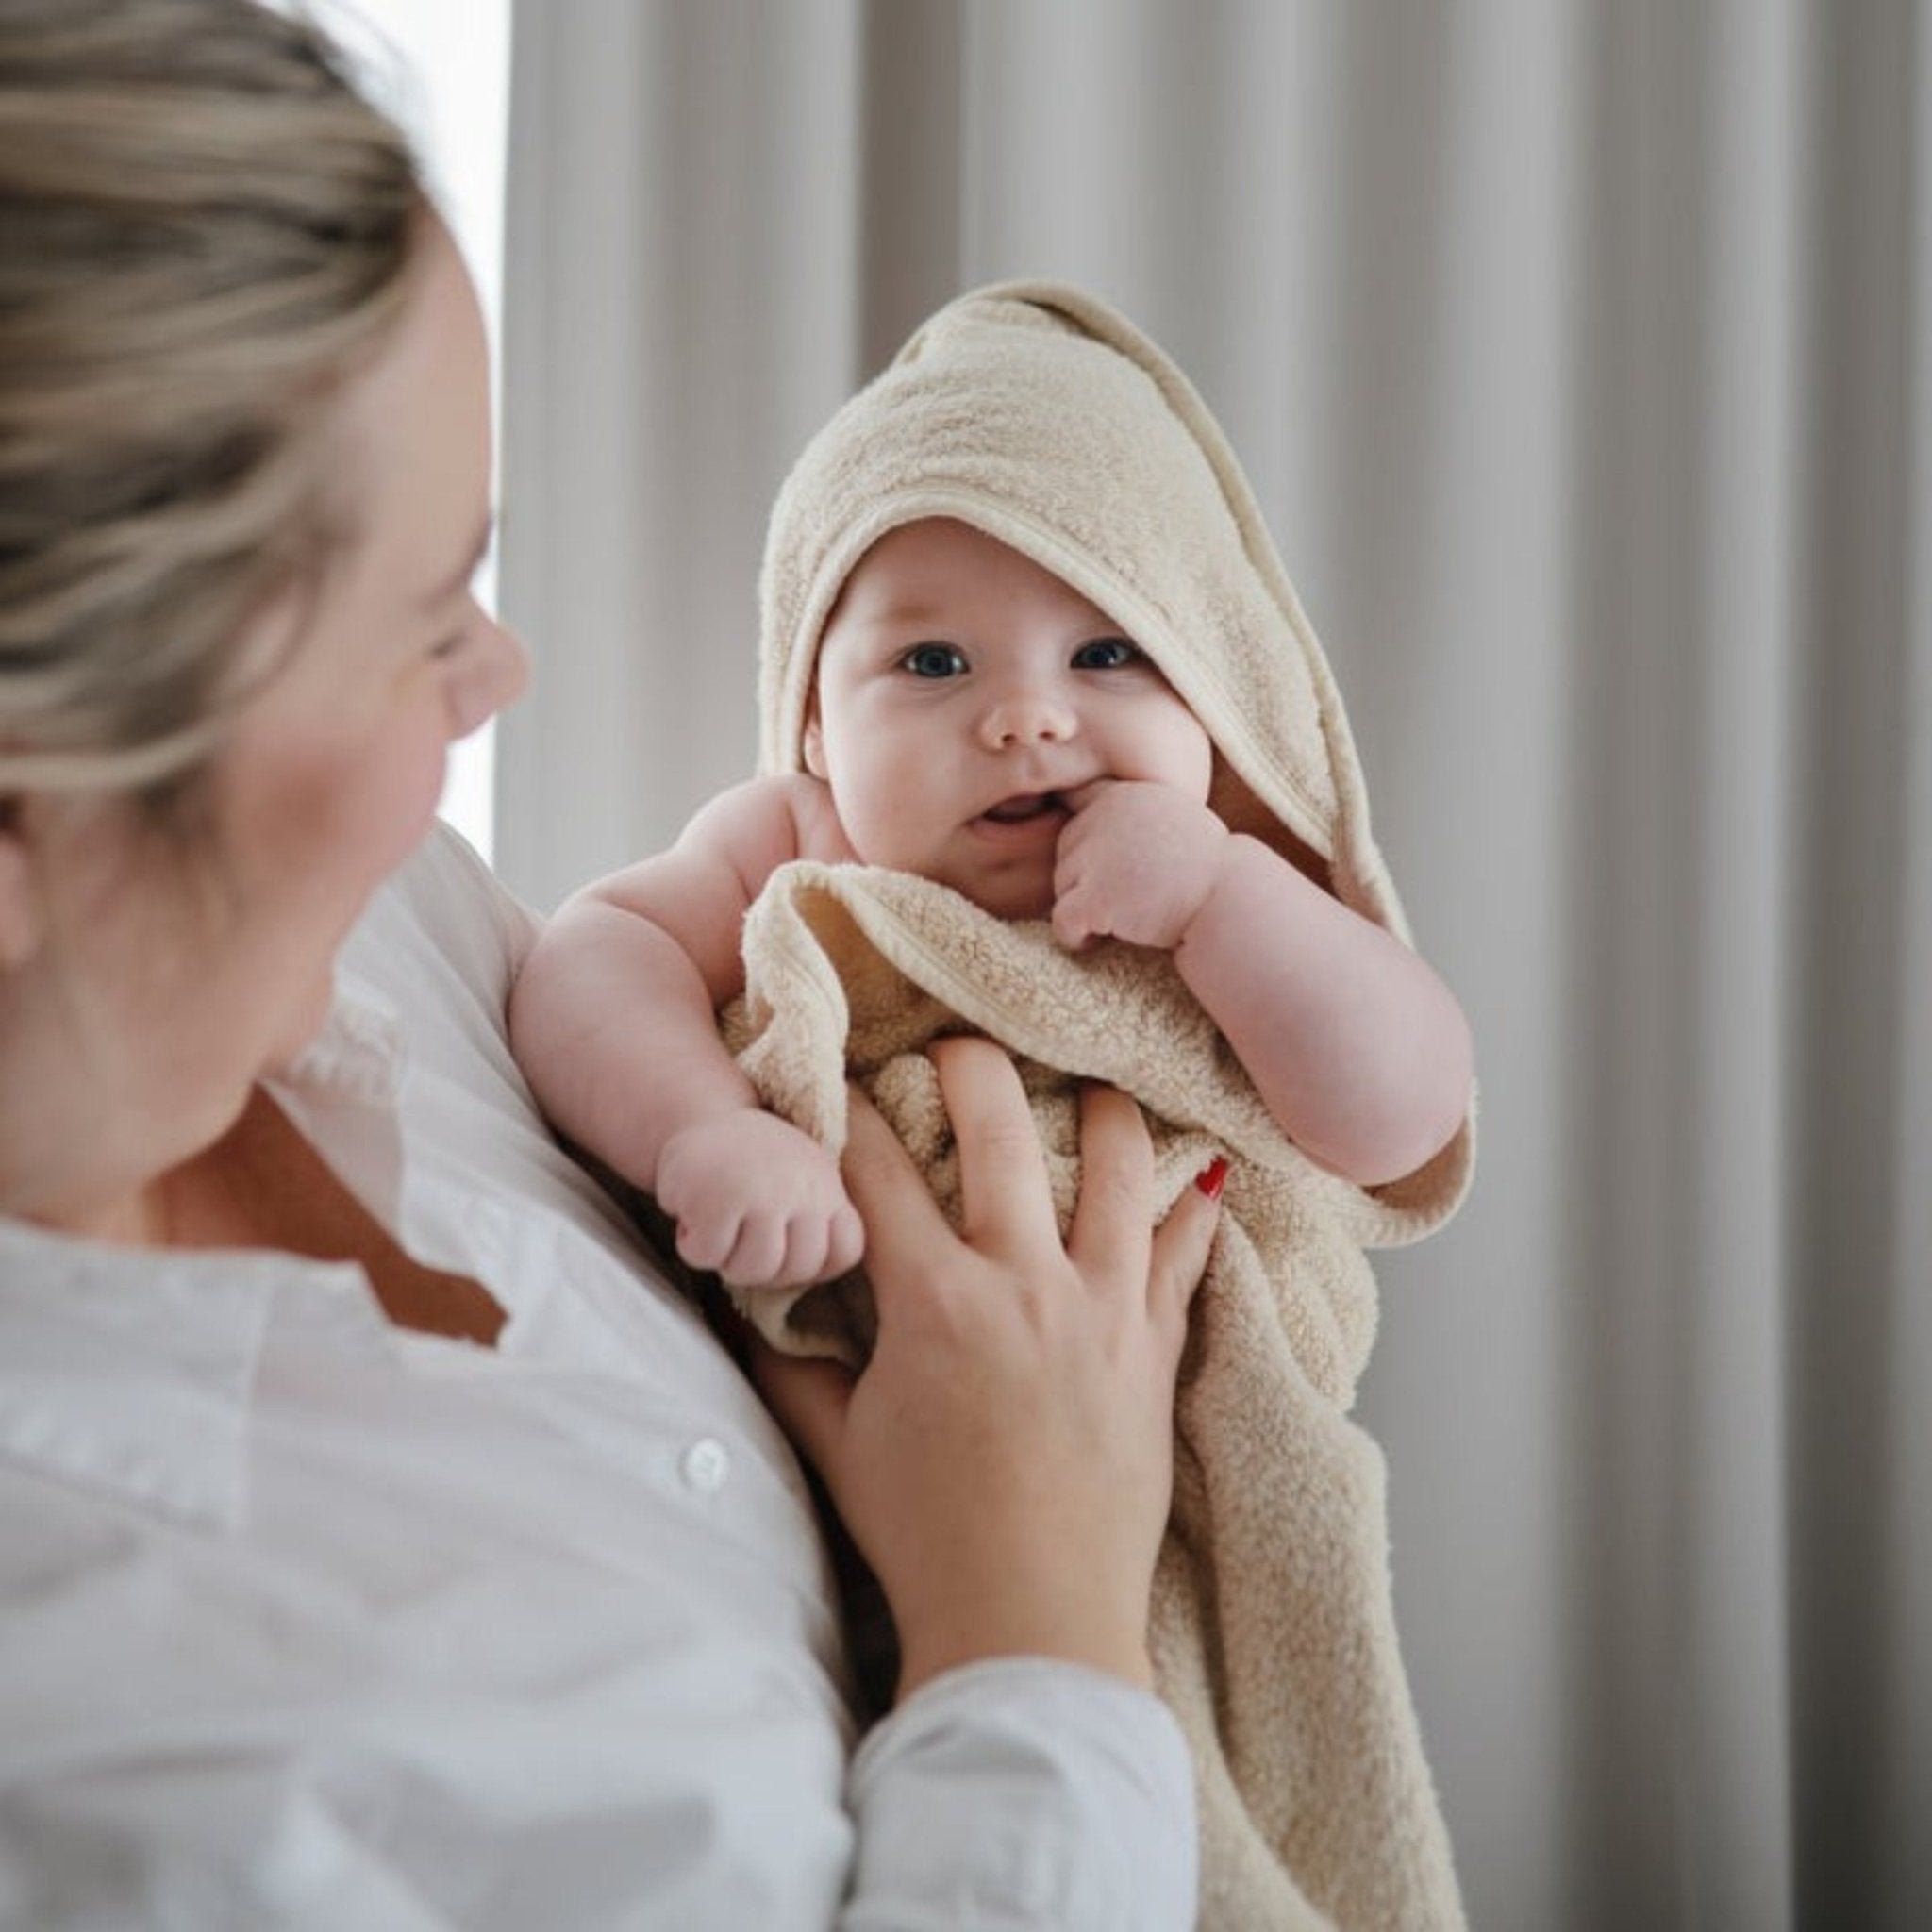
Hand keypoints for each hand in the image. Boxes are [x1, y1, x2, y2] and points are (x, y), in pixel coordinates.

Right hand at [655, 1109, 863, 1288]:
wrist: (697, 1113)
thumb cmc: (747, 1161)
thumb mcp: (799, 1178)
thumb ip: (814, 1222)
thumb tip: (813, 1275)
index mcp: (827, 1186)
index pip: (844, 1251)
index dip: (814, 1265)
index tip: (782, 1244)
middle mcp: (804, 1186)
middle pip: (796, 1270)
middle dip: (762, 1266)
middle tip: (739, 1234)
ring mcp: (763, 1192)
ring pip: (752, 1270)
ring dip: (725, 1258)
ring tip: (719, 1223)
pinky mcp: (717, 1197)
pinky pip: (708, 1255)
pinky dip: (692, 1245)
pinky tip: (693, 1213)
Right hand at [752, 1038, 1222, 1695]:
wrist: (1033, 1623)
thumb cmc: (926, 1539)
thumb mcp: (839, 1447)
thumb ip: (792, 1365)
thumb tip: (756, 1305)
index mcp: (933, 1303)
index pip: (878, 1172)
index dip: (849, 1113)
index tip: (840, 1077)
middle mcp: (1023, 1285)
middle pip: (1000, 1132)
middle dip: (970, 1067)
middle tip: (960, 1041)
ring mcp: (1103, 1311)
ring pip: (1117, 1170)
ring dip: (1102, 1110)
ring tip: (1092, 1080)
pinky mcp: (1155, 1348)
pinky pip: (1185, 1254)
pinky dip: (1194, 1208)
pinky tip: (1203, 1173)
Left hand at [1050, 779, 1230, 951]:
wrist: (1232, 903)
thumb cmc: (1208, 871)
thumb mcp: (1172, 817)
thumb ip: (1131, 814)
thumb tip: (1086, 810)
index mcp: (1123, 795)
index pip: (1077, 810)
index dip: (1091, 845)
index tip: (1116, 866)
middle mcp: (1104, 816)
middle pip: (1066, 852)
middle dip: (1086, 879)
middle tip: (1127, 898)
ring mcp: (1098, 856)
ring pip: (1061, 887)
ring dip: (1083, 907)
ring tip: (1125, 916)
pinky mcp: (1096, 897)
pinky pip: (1062, 921)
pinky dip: (1075, 937)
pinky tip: (1101, 940)